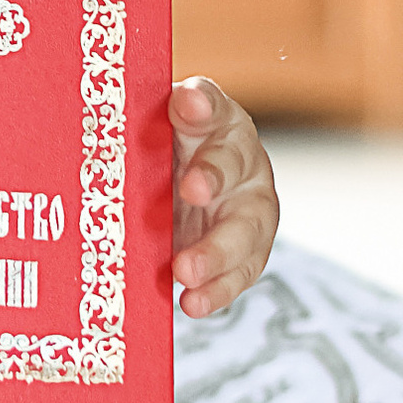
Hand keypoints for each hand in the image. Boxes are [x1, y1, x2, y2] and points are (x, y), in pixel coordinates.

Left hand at [170, 78, 277, 318]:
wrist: (180, 190)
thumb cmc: (164, 156)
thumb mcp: (155, 131)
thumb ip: (153, 117)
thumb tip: (162, 99)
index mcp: (219, 123)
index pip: (212, 106)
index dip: (201, 106)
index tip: (185, 105)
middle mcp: (243, 163)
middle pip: (234, 167)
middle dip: (213, 178)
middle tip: (191, 190)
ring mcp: (250, 211)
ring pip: (244, 230)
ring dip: (216, 252)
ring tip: (185, 271)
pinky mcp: (245, 255)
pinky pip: (238, 274)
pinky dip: (216, 291)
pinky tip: (192, 303)